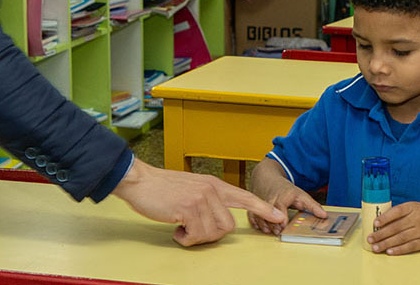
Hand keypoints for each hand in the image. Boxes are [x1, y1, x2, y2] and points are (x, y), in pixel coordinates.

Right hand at [111, 158, 285, 246]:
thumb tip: (219, 221)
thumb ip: (209, 200)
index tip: (279, 216)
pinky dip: (184, 238)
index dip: (262, 208)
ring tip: (181, 225)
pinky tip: (175, 227)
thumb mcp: (192, 188)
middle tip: (191, 229)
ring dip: (195, 237)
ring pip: (212, 233)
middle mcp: (211, 190)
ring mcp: (201, 198)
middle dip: (210, 235)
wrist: (140, 181)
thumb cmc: (163, 189)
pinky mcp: (189, 208)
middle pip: (228, 227)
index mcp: (214, 185)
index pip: (244, 197)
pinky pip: (195, 235)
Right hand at [247, 177, 326, 235]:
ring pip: (259, 214)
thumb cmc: (284, 189)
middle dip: (272, 224)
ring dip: (264, 225)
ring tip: (270, 231)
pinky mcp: (255, 206)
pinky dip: (255, 222)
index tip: (283, 226)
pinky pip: (252, 215)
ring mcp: (261, 202)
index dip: (281, 218)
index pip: (280, 207)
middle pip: (268, 212)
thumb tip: (324, 215)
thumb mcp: (301, 194)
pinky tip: (261, 227)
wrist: (267, 178)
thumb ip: (312, 206)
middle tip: (278, 232)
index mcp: (282, 196)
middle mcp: (270, 199)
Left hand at [366, 201, 419, 254]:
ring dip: (386, 244)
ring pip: (401, 238)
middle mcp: (417, 218)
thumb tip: (380, 221)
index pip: (396, 212)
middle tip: (370, 239)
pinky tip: (390, 251)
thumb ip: (400, 212)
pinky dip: (399, 250)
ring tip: (376, 247)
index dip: (385, 218)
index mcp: (412, 207)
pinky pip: (410, 247)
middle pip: (396, 227)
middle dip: (381, 234)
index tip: (375, 224)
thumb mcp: (415, 207)